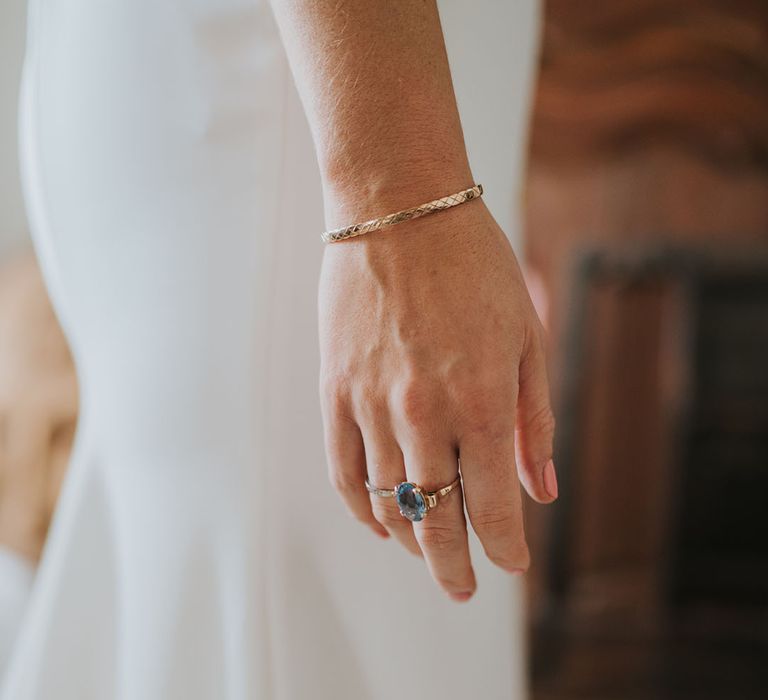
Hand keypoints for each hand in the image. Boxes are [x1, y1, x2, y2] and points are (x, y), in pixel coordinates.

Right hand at [319, 196, 557, 601]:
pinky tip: (379, 521)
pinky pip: (344, 470)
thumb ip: (536, 420)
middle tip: (462, 587)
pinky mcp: (336, 390)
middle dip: (454, 566)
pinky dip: (361, 507)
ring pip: (388, 504)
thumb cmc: (475, 266)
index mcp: (484, 403)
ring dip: (411, 539)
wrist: (398, 209)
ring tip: (427, 550)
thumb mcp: (527, 337)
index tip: (512, 568)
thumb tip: (544, 490)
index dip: (506, 550)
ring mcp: (372, 404)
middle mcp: (425, 415)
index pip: (496, 509)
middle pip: (437, 521)